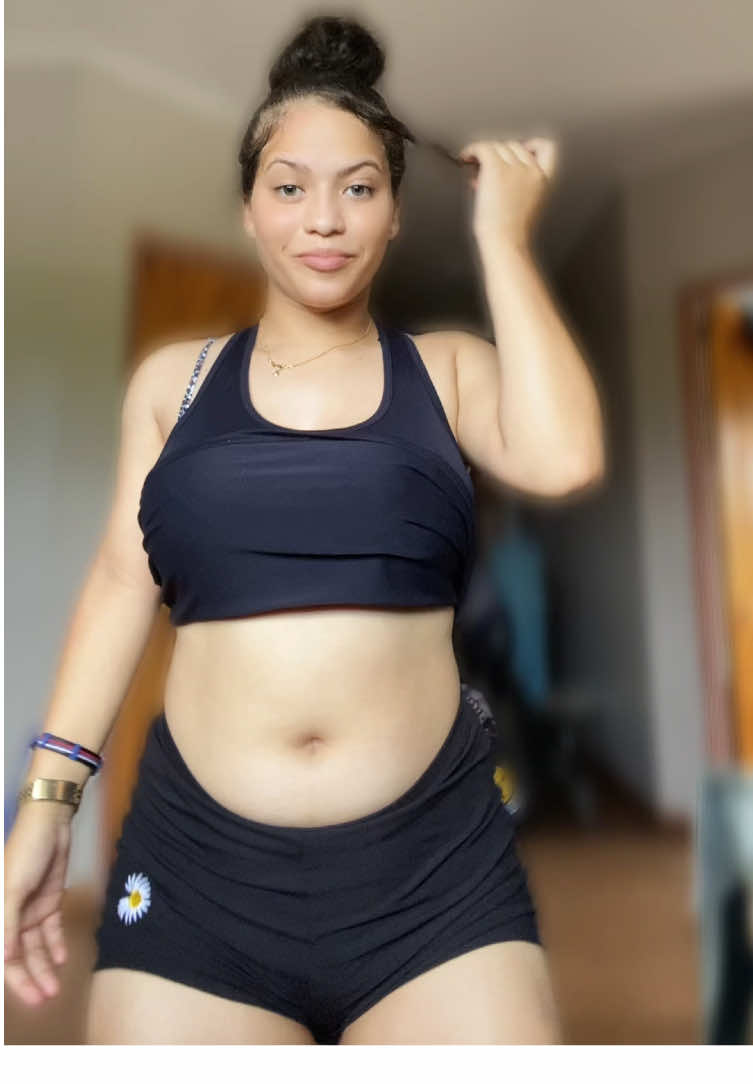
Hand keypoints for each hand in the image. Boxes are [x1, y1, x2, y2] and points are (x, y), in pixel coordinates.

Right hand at [4, 802, 72, 1005]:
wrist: (51, 823)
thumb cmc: (25, 852)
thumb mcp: (13, 888)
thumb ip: (7, 924)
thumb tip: (3, 959)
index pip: (4, 954)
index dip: (13, 978)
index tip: (27, 999)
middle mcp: (11, 915)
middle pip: (20, 955)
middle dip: (31, 979)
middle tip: (45, 1000)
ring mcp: (30, 909)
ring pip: (36, 946)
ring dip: (45, 967)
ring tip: (56, 987)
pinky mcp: (49, 901)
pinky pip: (51, 930)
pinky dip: (56, 945)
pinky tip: (61, 960)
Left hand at [457, 137, 558, 248]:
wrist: (505, 243)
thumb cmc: (510, 234)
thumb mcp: (526, 206)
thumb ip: (519, 187)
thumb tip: (492, 171)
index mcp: (544, 179)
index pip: (546, 147)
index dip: (531, 144)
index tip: (515, 153)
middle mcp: (532, 169)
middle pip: (513, 146)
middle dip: (500, 157)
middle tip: (485, 174)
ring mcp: (515, 167)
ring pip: (496, 147)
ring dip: (484, 157)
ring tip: (474, 174)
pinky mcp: (496, 168)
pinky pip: (482, 148)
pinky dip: (471, 150)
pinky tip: (464, 158)